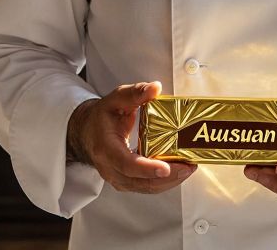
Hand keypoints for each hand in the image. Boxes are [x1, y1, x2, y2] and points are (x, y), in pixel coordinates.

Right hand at [67, 81, 196, 193]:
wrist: (87, 133)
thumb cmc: (101, 117)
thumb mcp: (115, 99)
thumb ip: (135, 93)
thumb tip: (155, 88)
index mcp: (105, 148)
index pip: (126, 163)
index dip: (146, 168)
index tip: (165, 168)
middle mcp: (110, 168)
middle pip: (141, 181)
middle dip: (168, 177)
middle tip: (188, 167)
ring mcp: (118, 178)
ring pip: (146, 188)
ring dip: (170, 181)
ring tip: (189, 168)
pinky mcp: (126, 183)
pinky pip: (147, 187)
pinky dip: (165, 182)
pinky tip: (179, 171)